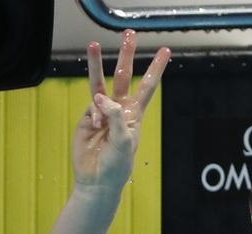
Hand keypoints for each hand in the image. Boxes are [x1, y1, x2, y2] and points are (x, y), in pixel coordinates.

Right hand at [72, 30, 169, 191]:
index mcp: (135, 114)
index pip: (148, 86)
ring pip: (99, 83)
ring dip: (96, 63)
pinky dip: (92, 115)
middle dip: (126, 55)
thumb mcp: (124, 140)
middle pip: (123, 76)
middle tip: (129, 34)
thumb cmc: (117, 164)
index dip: (156, 68)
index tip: (165, 51)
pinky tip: (94, 128)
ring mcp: (101, 113)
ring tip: (92, 44)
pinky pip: (89, 108)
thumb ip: (115, 116)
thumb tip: (99, 97)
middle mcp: (119, 110)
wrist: (97, 180)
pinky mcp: (86, 118)